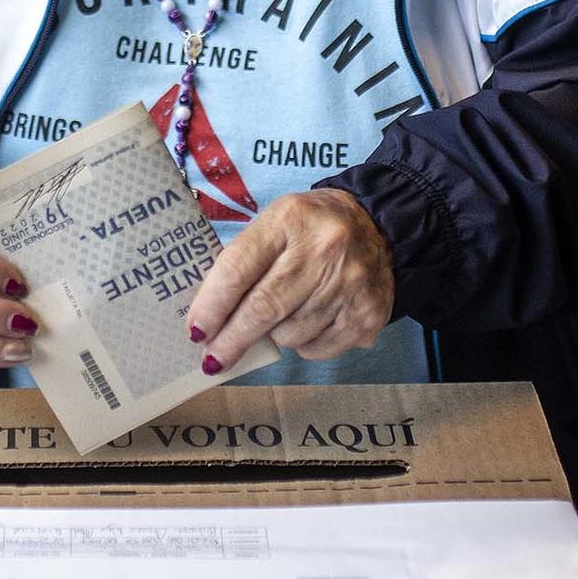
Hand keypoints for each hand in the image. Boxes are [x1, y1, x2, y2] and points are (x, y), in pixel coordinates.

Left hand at [185, 188, 393, 373]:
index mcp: (290, 220)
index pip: (239, 268)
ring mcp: (350, 286)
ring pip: (289, 335)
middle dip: (231, 339)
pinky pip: (316, 349)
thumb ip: (244, 262)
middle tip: (212, 358)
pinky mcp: (368, 316)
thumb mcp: (276, 224)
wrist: (381, 227)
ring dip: (273, 335)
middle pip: (263, 308)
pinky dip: (303, 343)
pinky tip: (311, 319)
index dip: (212, 305)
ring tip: (282, 314)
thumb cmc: (312, 228)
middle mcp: (324, 251)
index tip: (196, 331)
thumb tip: (210, 318)